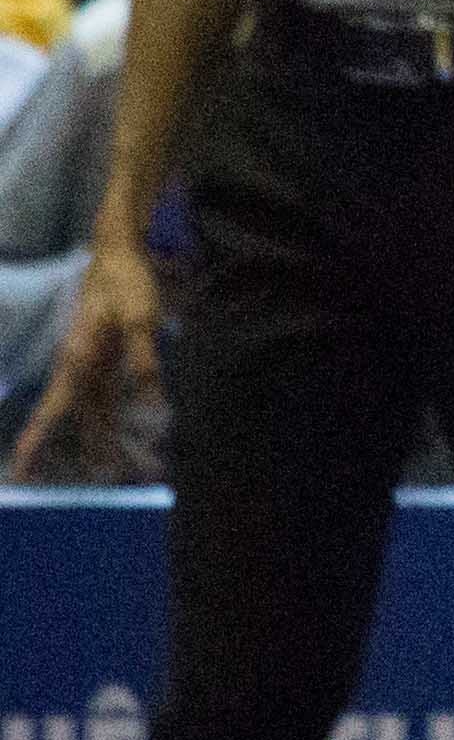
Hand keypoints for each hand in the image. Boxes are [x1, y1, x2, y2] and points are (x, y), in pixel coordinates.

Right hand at [11, 235, 163, 480]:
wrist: (116, 257)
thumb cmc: (125, 285)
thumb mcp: (140, 320)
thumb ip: (144, 360)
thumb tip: (149, 402)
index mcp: (77, 362)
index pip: (53, 410)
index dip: (35, 440)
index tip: (19, 469)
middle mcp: (77, 368)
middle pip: (79, 420)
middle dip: (85, 451)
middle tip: (97, 481)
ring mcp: (90, 365)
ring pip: (95, 412)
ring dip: (104, 439)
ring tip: (115, 469)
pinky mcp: (104, 360)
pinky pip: (109, 397)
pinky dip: (118, 417)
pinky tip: (130, 431)